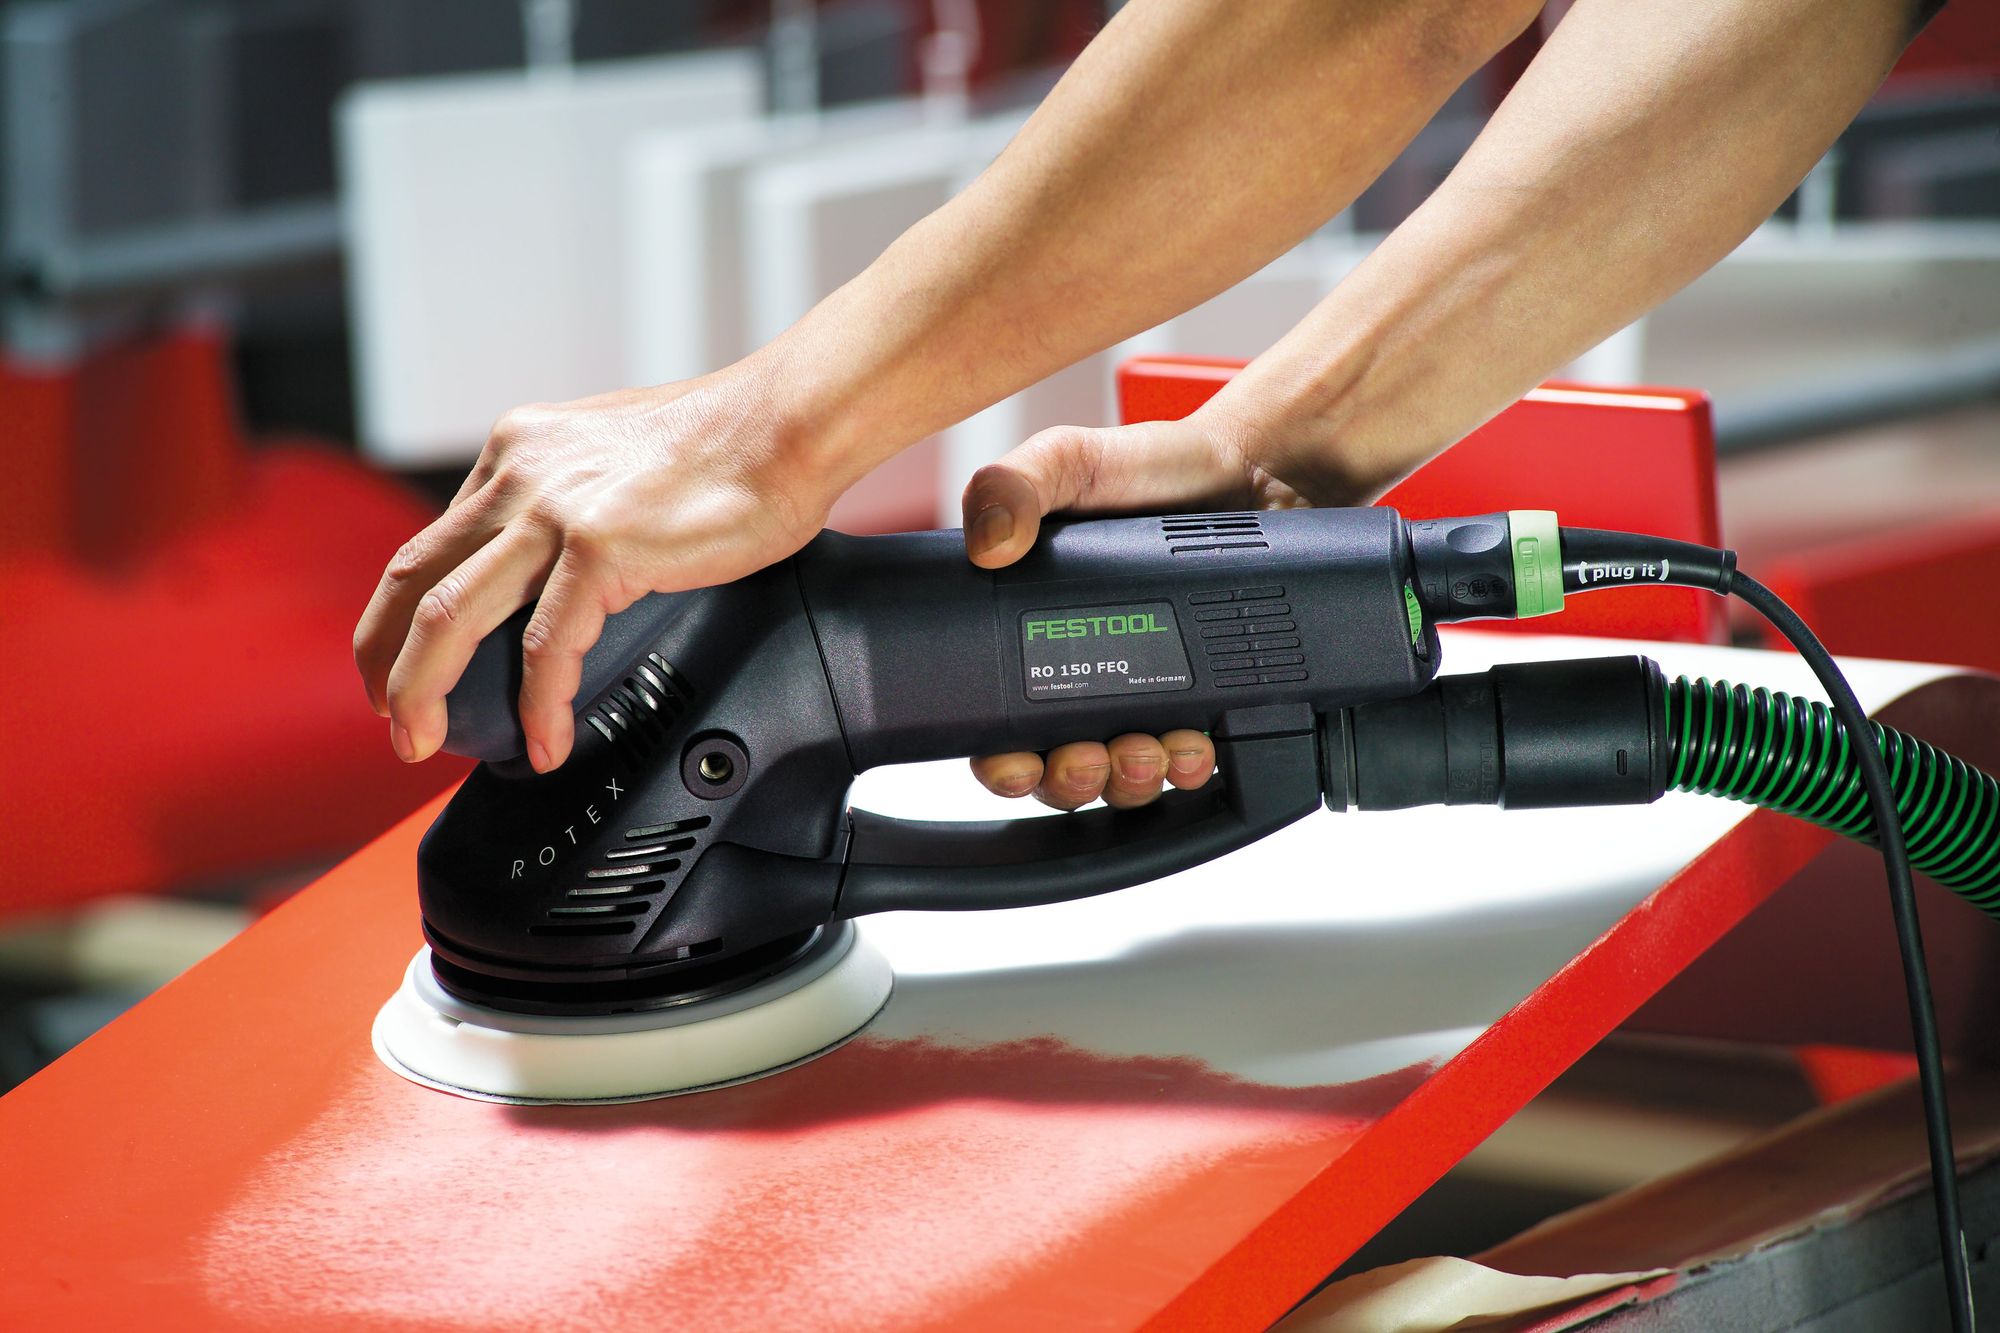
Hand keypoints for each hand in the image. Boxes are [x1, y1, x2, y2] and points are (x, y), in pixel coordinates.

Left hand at [353, 362, 835, 772]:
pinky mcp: (600, 546)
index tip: (396, 662)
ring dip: (426, 691)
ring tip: (426, 744)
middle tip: (393, 718)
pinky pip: (548, 648)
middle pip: (416, 579)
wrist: (786, 425)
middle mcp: (520, 472)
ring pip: (452, 616)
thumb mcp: (613, 458)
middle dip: (385, 660)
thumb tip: (560, 567)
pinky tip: (546, 741)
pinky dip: (540, 707)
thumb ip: (571, 500)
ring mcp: (555, 508)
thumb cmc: (727, 449)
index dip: (399, 614)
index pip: (432, 542)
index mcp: (518, 449)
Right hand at [960, 398, 1382, 808]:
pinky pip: (1188, 761)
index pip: (997, 721)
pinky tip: (1197, 747)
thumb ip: (1017, 483)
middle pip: (1057, 766)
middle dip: (1070, 778)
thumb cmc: (1159, 468)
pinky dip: (1189, 767)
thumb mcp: (1073, 460)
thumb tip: (985, 544)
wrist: (1263, 474)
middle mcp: (1087, 671)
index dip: (999, 758)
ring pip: (1121, 775)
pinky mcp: (1205, 699)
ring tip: (1150, 749)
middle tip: (1092, 756)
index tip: (1015, 762)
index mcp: (1034, 628)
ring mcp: (1148, 692)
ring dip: (1129, 779)